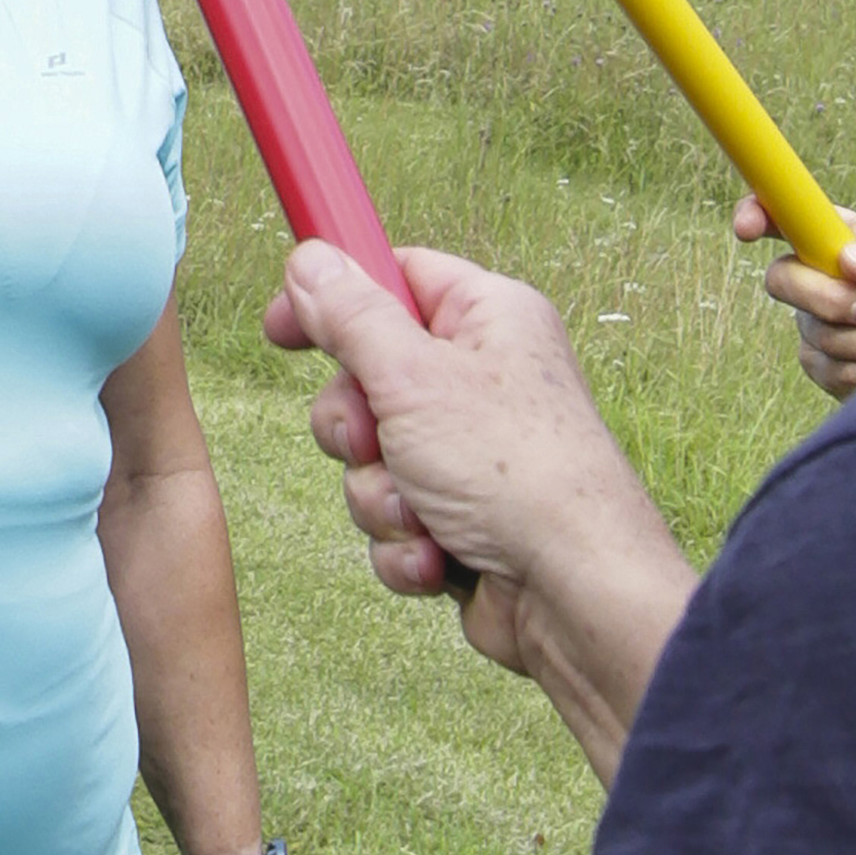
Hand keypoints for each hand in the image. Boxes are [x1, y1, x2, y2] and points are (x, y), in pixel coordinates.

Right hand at [265, 239, 694, 774]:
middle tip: (377, 442)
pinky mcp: (462, 518)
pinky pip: (394, 518)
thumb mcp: (412, 377)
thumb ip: (350, 315)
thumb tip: (311, 261)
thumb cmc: (517, 474)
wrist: (573, 593)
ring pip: (372, 460)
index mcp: (488, 319)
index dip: (334, 299)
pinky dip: (405, 544)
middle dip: (356, 429)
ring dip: (380, 497)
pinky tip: (441, 559)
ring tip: (426, 513)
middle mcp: (483, 379)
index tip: (282, 328)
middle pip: (366, 379)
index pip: (395, 276)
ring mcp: (472, 454)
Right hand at [731, 199, 855, 400]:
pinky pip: (832, 369)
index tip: (748, 227)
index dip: (755, 214)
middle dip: (826, 298)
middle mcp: (817, 278)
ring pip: (816, 333)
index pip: (783, 219)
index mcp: (838, 240)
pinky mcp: (824, 366)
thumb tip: (849, 262)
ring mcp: (816, 324)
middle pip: (781, 280)